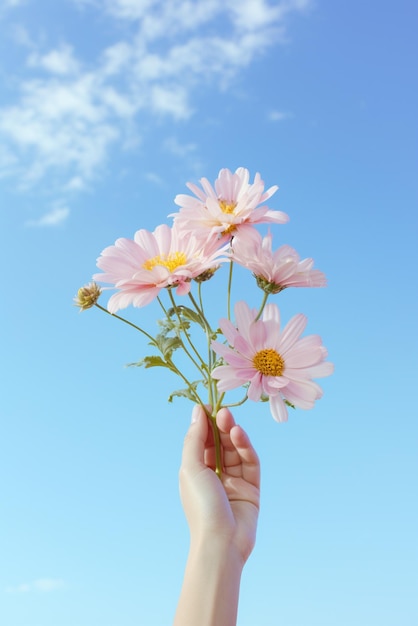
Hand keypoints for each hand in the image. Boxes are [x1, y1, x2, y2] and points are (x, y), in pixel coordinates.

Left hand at [179, 405, 259, 563]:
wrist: (221, 542)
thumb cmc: (200, 505)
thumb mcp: (190, 467)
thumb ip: (194, 438)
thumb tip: (197, 411)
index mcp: (196, 472)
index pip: (201, 442)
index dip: (204, 424)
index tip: (208, 405)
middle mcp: (214, 476)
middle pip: (219, 444)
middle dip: (220, 427)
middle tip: (223, 410)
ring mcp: (234, 482)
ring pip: (235, 451)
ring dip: (232, 434)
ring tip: (229, 420)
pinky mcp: (252, 488)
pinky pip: (250, 463)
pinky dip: (244, 447)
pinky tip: (238, 434)